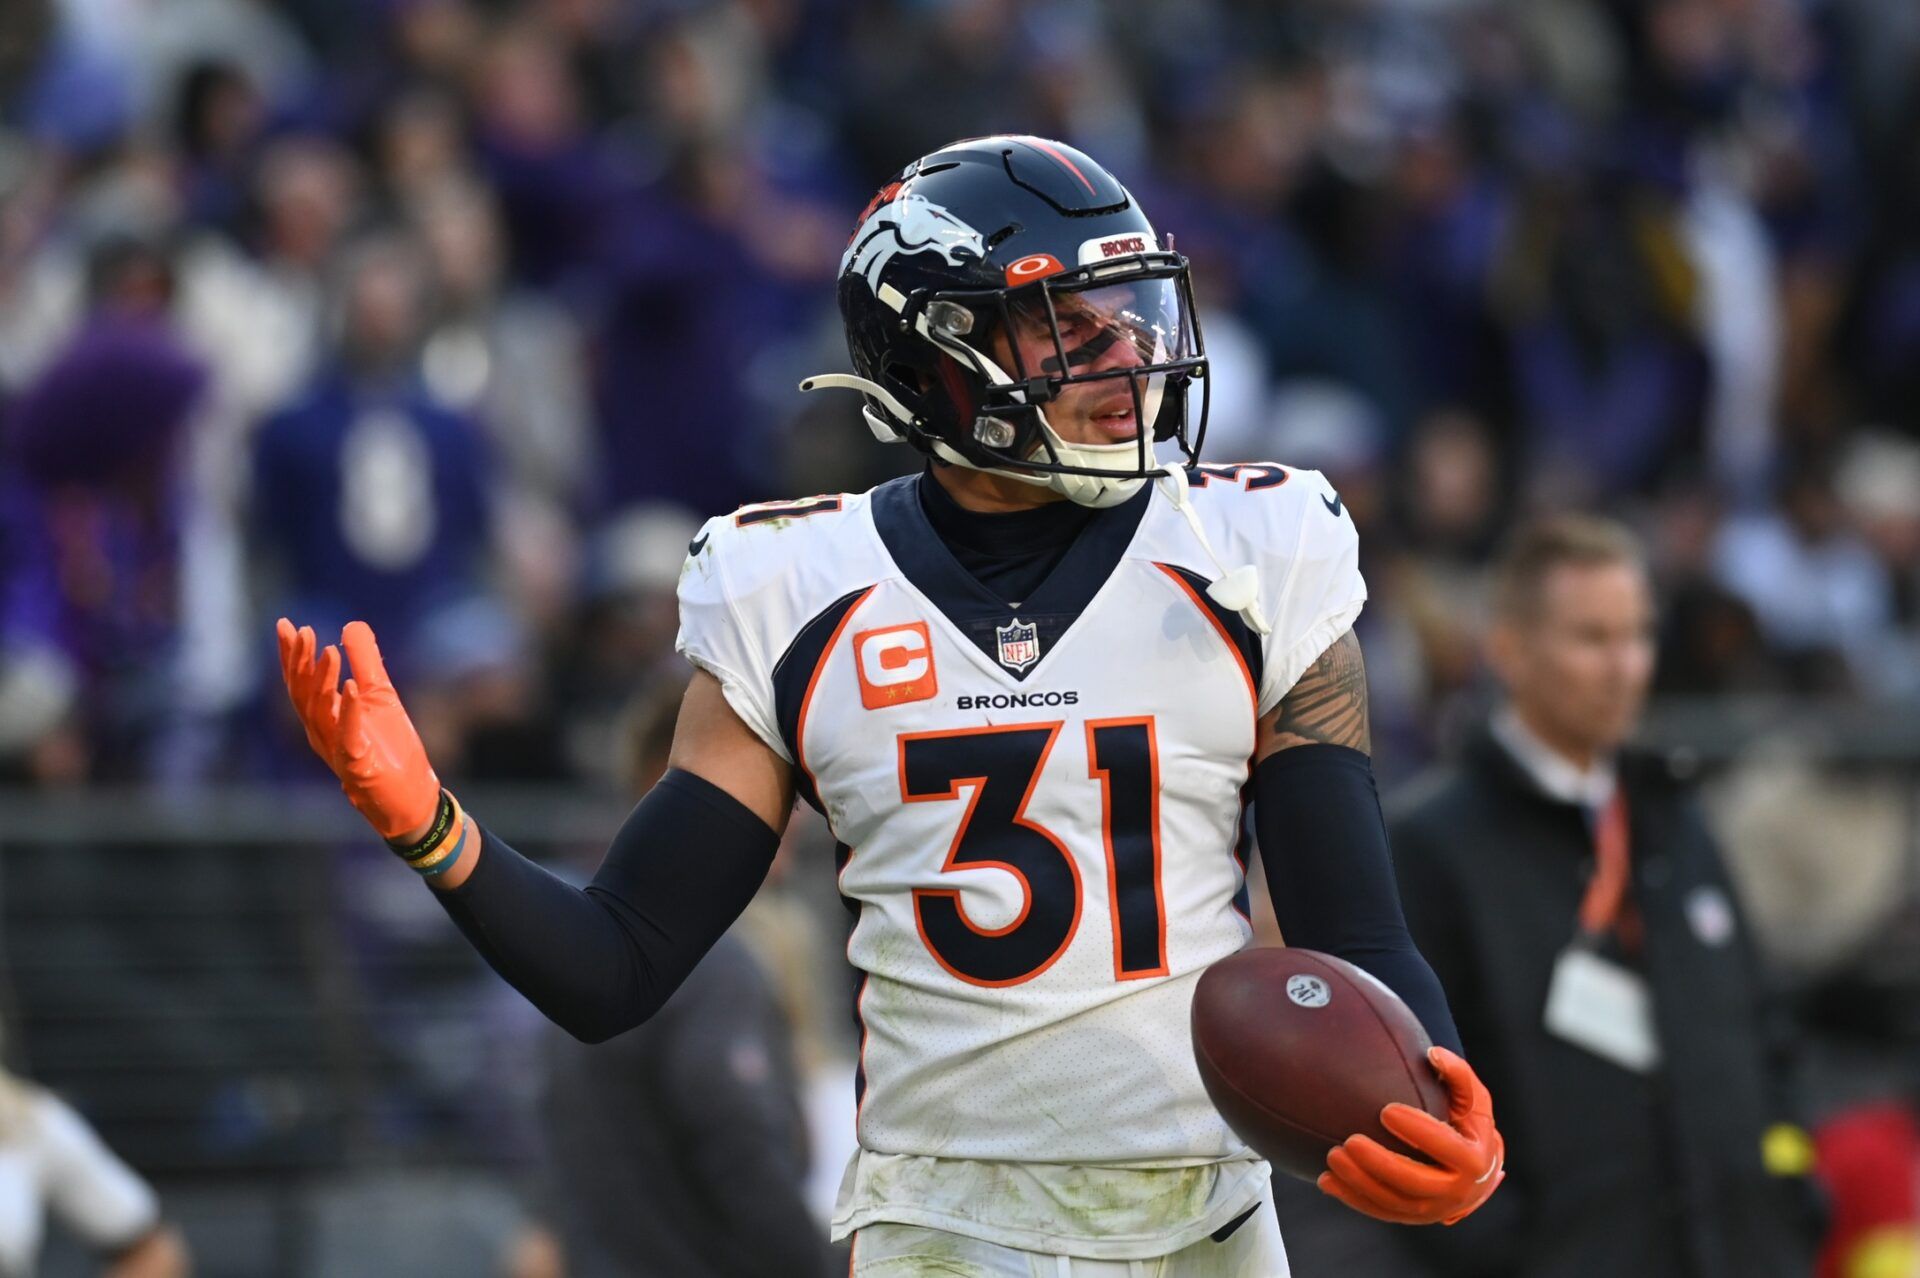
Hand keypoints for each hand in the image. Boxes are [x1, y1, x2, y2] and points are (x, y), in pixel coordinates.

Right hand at [277, 618, 439, 840]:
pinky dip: (349, 711)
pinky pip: (349, 736)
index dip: (291, 655)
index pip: (300, 682)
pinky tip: (352, 687)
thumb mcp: (381, 696)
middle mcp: (322, 734)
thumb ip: (366, 662)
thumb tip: (351, 625)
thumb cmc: (390, 748)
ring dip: (323, 680)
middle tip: (302, 631)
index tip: (285, 624)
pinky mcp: (358, 765)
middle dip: (299, 662)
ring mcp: (337, 750)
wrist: (410, 797)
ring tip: (329, 650)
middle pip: (302, 694)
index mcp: (324, 717)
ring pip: (320, 713)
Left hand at [1318, 1046, 1504, 1225]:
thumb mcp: (1473, 1098)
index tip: (1386, 1110)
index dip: (1418, 1131)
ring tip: (1333, 1156)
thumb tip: (1433, 1054)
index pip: (1445, 1147)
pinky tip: (1325, 1180)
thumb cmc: (1469, 1124)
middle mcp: (1455, 1192)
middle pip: (1414, 1183)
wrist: (1474, 1169)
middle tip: (1350, 1141)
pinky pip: (1379, 1211)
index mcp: (1473, 1160)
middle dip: (1380, 1163)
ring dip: (1360, 1183)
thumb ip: (1458, 1074)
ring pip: (1392, 1202)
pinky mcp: (1409, 1216)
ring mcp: (1431, 1210)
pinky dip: (1351, 1198)